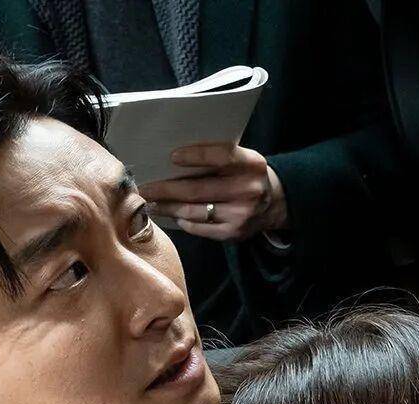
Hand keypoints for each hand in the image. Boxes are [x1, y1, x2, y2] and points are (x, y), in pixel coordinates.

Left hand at [141, 143, 288, 241]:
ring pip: (195, 212)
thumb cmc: (247, 174)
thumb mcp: (243, 158)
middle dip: (167, 189)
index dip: (196, 156)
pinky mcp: (234, 233)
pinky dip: (183, 221)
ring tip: (151, 203)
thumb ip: (218, 155)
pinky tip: (172, 215)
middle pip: (199, 190)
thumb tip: (173, 159)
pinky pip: (200, 228)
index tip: (172, 156)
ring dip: (169, 207)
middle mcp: (248, 190)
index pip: (221, 156)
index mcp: (251, 164)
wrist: (274, 203)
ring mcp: (241, 215)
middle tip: (144, 187)